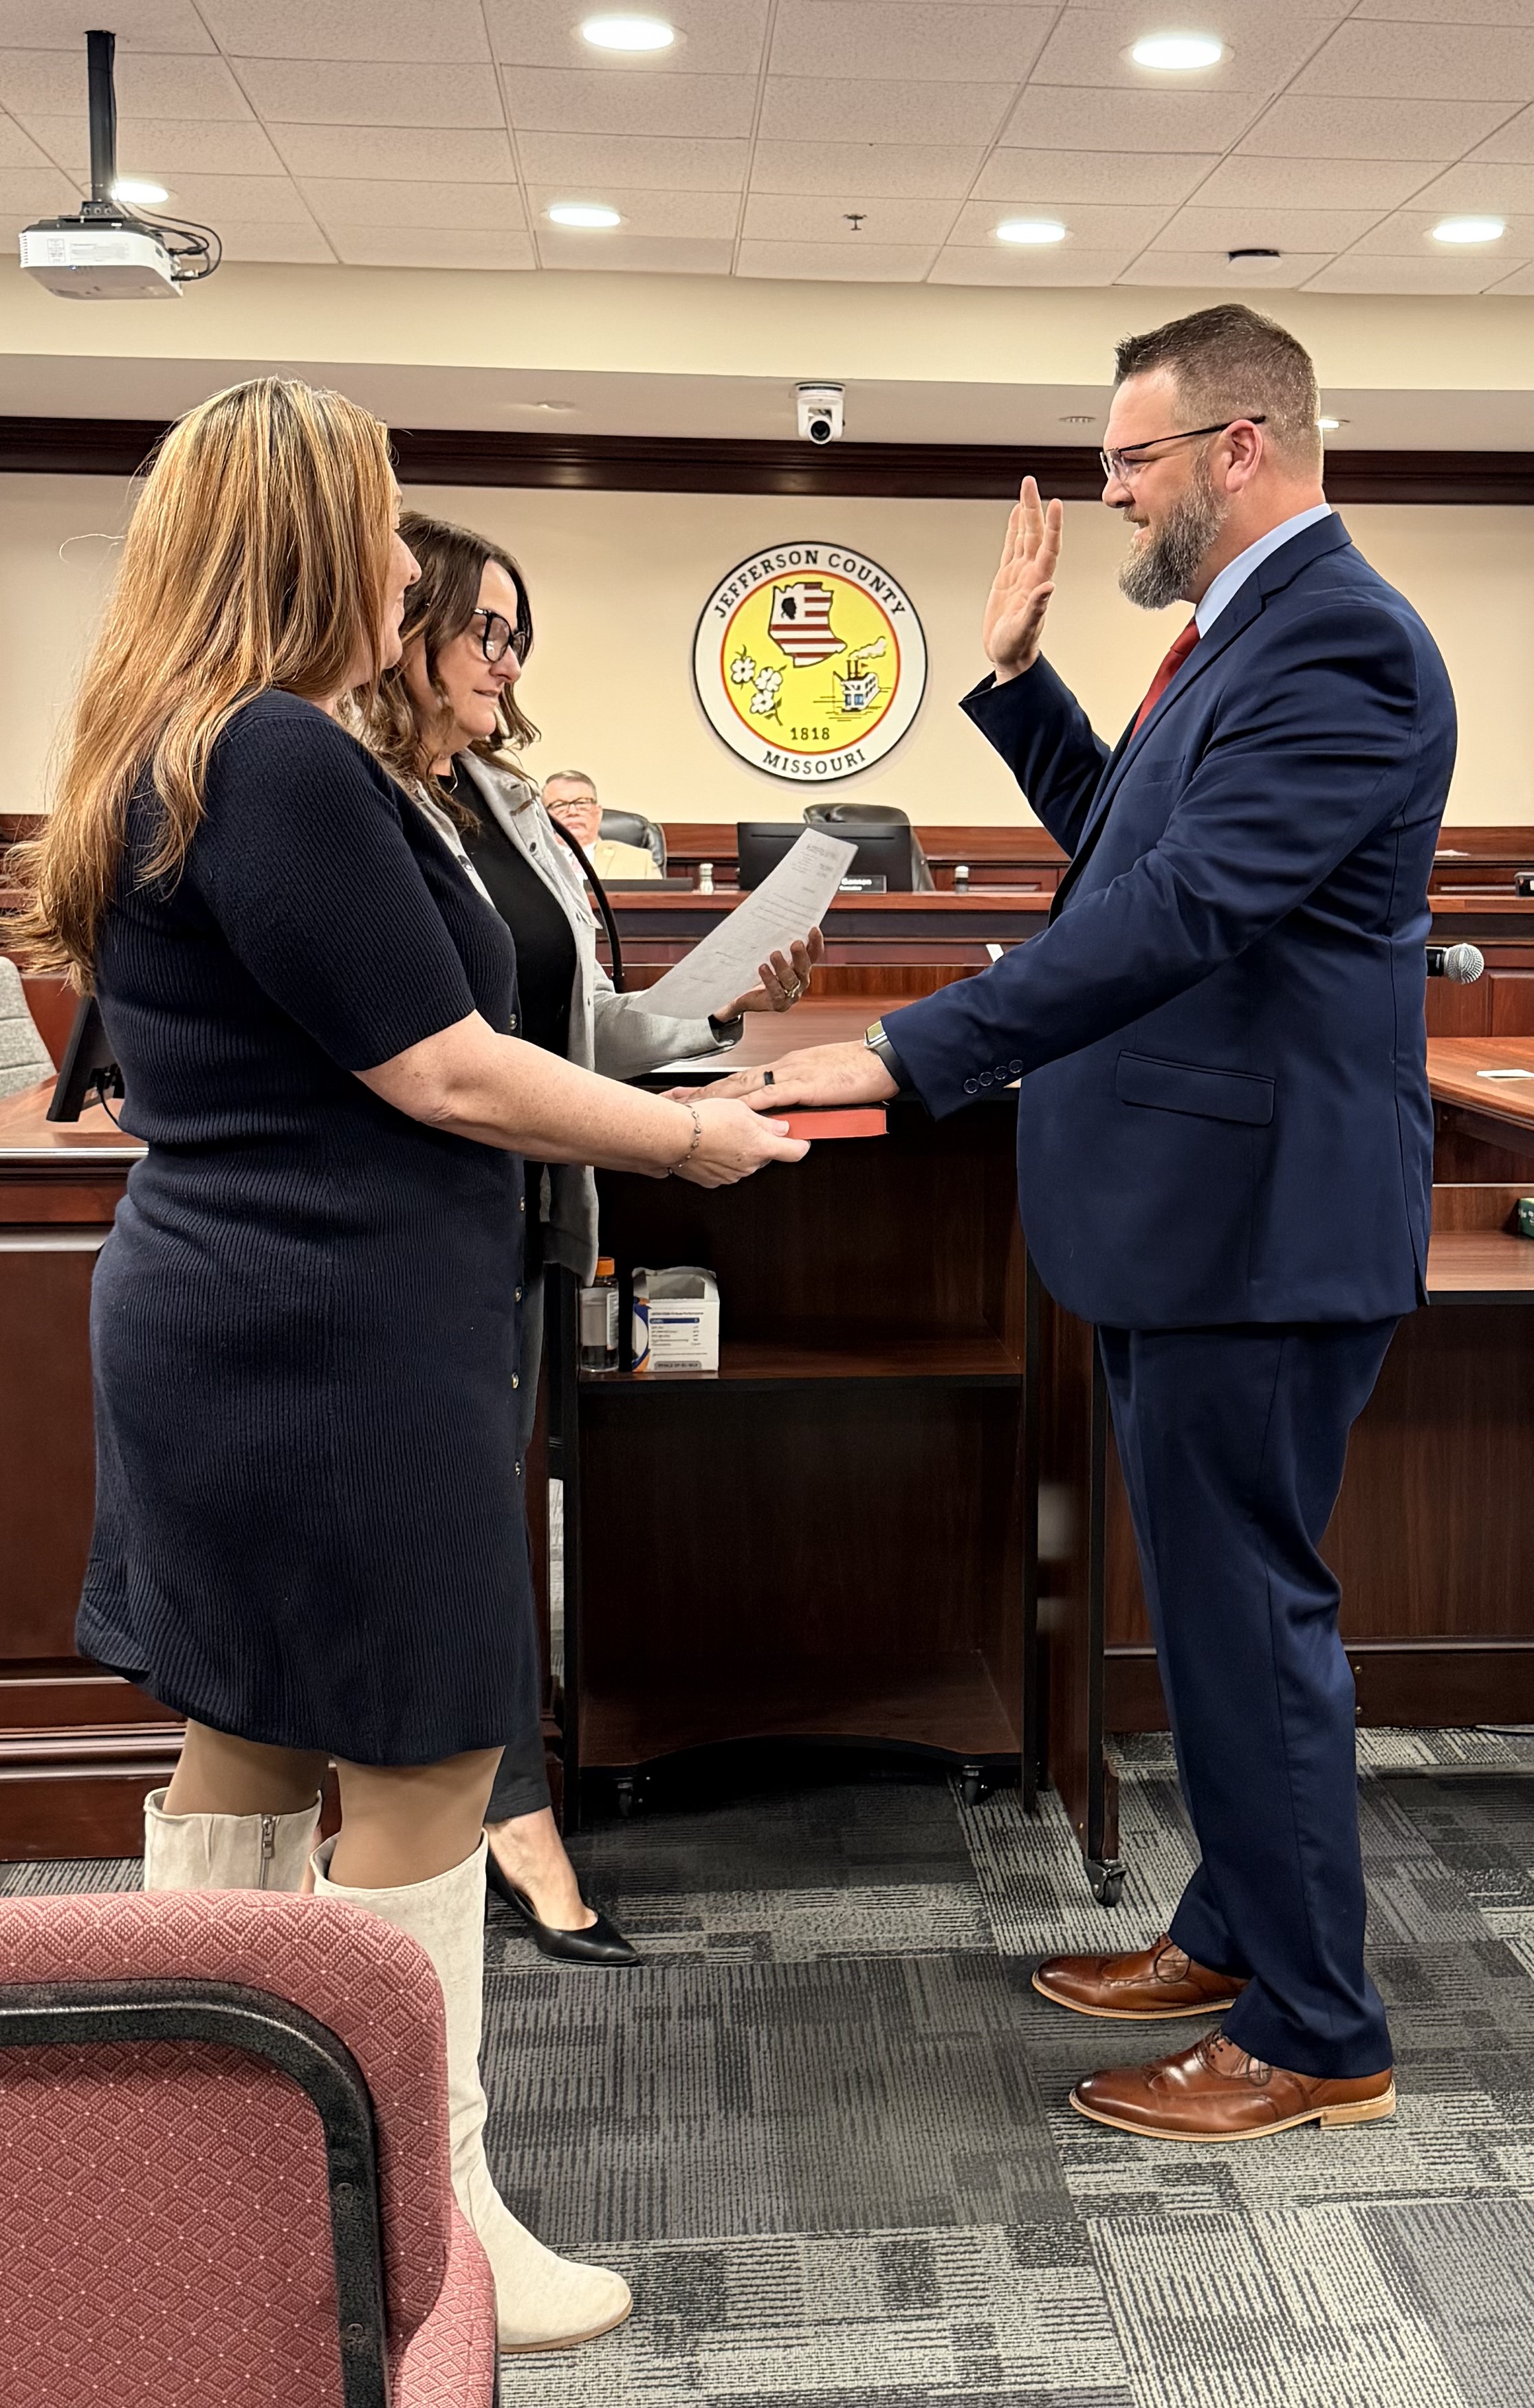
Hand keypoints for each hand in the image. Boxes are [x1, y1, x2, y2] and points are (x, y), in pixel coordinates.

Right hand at [673, 1097, 808, 1186]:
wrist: (675, 1135)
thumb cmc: (705, 1120)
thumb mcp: (742, 1109)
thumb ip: (767, 1122)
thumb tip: (781, 1128)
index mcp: (762, 1147)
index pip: (795, 1152)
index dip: (800, 1144)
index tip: (800, 1139)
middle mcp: (749, 1166)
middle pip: (766, 1155)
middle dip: (760, 1143)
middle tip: (744, 1126)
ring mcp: (732, 1176)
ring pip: (745, 1162)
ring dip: (739, 1150)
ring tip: (722, 1133)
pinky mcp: (714, 1181)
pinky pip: (725, 1170)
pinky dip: (722, 1159)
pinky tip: (711, 1145)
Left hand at [707, 1040, 898, 1110]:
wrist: (881, 1059)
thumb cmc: (856, 1071)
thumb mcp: (821, 1082)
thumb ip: (800, 1094)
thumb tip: (784, 1113)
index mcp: (786, 1067)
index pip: (743, 1079)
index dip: (715, 1088)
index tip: (692, 1095)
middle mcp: (783, 1067)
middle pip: (735, 1081)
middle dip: (703, 1092)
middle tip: (675, 1099)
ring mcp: (792, 1074)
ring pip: (746, 1086)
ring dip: (717, 1097)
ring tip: (691, 1106)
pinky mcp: (806, 1085)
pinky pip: (773, 1094)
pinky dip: (751, 1102)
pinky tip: (733, 1108)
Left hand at [718, 927, 824, 1019]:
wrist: (742, 994)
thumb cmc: (756, 969)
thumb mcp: (763, 952)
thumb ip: (771, 939)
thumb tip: (768, 915)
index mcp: (801, 965)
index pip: (814, 953)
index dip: (816, 942)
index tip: (813, 928)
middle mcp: (800, 979)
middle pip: (805, 966)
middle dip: (801, 955)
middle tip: (795, 943)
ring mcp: (791, 993)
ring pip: (791, 980)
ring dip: (783, 967)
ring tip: (774, 954)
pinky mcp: (780, 1004)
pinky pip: (777, 992)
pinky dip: (770, 980)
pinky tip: (762, 968)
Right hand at [982, 475, 1062, 683]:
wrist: (1009, 656)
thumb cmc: (1017, 647)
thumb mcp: (1024, 629)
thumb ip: (1036, 608)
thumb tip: (1047, 587)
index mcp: (1037, 582)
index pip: (1048, 547)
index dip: (1052, 526)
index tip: (1054, 503)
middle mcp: (1031, 573)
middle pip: (1034, 533)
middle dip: (1033, 507)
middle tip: (1029, 482)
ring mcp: (1020, 574)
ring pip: (1023, 536)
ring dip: (1025, 512)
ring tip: (1025, 489)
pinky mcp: (1007, 578)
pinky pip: (1011, 547)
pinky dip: (1013, 529)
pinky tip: (1015, 515)